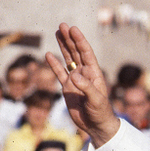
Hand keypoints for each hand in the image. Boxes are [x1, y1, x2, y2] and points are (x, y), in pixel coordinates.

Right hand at [48, 23, 120, 146]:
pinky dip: (54, 64)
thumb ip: (86, 87)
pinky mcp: (68, 88)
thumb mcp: (96, 100)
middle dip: (70, 39)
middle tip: (62, 25)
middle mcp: (85, 74)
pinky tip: (48, 55)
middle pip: (76, 52)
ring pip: (68, 59)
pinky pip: (60, 73)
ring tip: (57, 32)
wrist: (96, 125)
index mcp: (94, 73)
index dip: (79, 41)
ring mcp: (76, 80)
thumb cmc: (101, 112)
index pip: (86, 53)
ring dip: (63, 46)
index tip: (73, 29)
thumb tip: (74, 75)